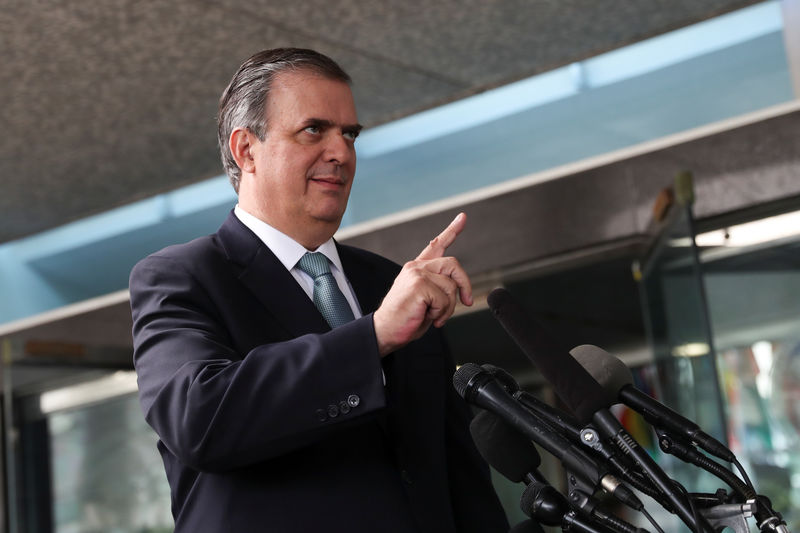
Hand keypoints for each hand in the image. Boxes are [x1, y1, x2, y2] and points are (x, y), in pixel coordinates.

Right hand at [373, 213, 472, 355]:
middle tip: (467, 302)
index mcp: (417, 269)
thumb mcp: (426, 301)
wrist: (385, 331)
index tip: (462, 217)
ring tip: (433, 316)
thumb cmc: (405, 319)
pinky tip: (428, 317)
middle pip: (453, 265)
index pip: (436, 245)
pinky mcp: (419, 285)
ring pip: (451, 286)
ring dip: (448, 307)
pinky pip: (445, 299)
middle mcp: (416, 267)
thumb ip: (441, 290)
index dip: (451, 231)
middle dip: (465, 285)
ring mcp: (417, 274)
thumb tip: (462, 292)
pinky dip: (441, 313)